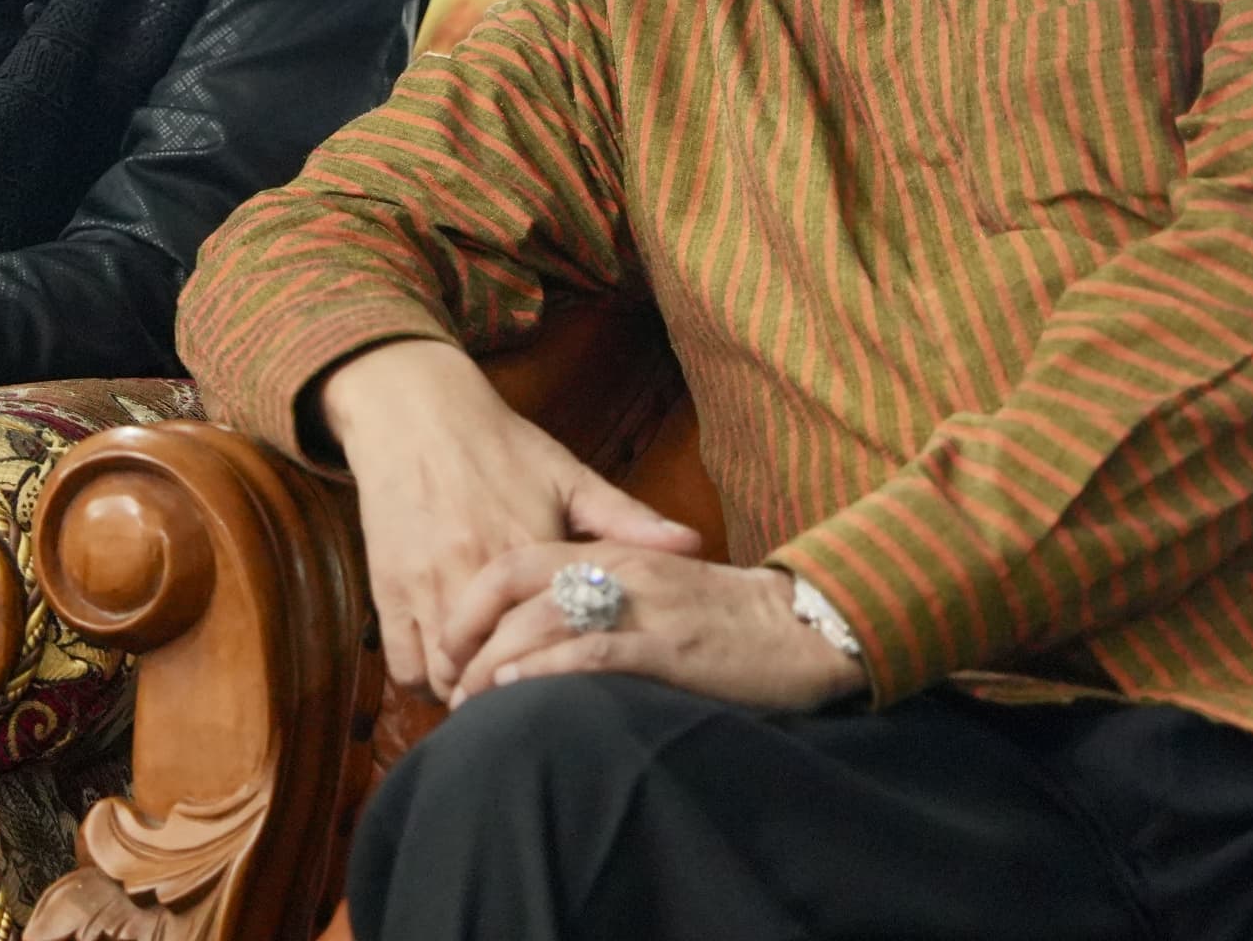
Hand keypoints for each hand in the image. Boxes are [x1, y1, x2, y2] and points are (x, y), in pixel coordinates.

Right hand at [316, 338, 702, 698]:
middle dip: (519, 692)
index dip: (571, 673)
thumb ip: (627, 519)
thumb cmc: (500, 445)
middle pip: (501, 671)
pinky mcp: (387, 590)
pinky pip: (403, 666)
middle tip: (538, 697)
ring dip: (472, 691)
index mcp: (529, 550)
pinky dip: (425, 681)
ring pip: (450, 677)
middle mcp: (475, 574)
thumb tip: (694, 545)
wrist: (415, 411)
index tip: (585, 686)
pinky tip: (449, 670)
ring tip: (496, 690)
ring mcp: (426, 586)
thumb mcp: (567, 474)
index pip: (557, 642)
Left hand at [440, 543, 861, 711]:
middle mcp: (621, 569)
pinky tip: (518, 690)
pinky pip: (597, 650)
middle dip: (472, 643)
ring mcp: (646, 606)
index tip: (447, 647)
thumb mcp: (653, 588)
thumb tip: (533, 637)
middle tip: (452, 690)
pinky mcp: (673, 647)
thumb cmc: (722, 617)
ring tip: (471, 701)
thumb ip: (599, 596)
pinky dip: (549, 669)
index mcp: (612, 550)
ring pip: (546, 620)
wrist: (805, 624)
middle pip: (517, 592)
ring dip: (497, 662)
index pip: (516, 564)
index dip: (471, 604)